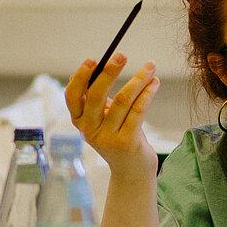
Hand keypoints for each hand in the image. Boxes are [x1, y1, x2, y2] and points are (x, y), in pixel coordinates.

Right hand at [66, 51, 160, 181]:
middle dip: (109, 72)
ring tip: (150, 67)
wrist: (132, 171)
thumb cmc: (118, 136)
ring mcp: (107, 138)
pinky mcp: (126, 142)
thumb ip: (100, 98)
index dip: (80, 77)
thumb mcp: (104, 118)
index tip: (93, 60)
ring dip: (138, 80)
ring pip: (122, 101)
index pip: (72, 96)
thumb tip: (107, 65)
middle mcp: (89, 130)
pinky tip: (154, 83)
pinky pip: (138, 111)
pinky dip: (147, 94)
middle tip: (122, 55)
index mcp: (79, 121)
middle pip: (95, 95)